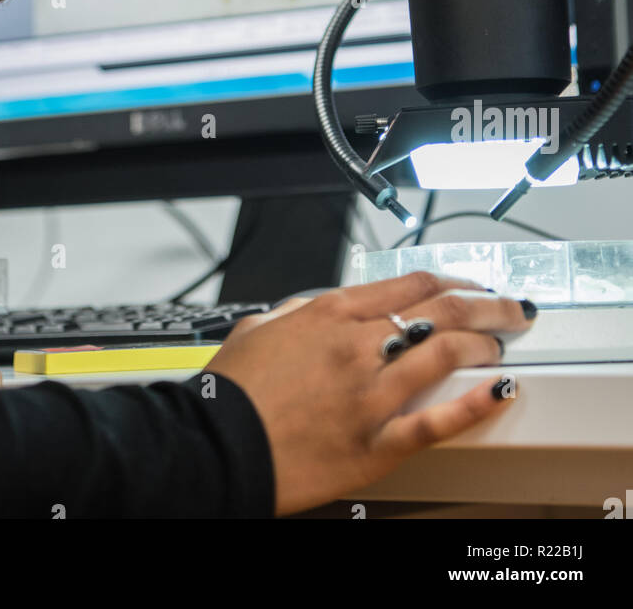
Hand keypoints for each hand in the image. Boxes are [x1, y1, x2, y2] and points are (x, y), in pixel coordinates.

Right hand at [205, 271, 535, 516]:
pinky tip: (498, 390)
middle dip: (486, 303)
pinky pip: (436, 421)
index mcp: (329, 315)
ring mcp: (370, 395)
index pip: (409, 284)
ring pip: (446, 353)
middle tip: (510, 306)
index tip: (467, 284)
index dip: (449, 279)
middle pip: (440, 310)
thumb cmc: (230, 395)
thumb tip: (315, 308)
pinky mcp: (375, 444)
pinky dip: (474, 404)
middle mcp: (356, 347)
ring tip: (503, 341)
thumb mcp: (257, 328)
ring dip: (485, 342)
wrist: (216, 447)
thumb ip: (295, 312)